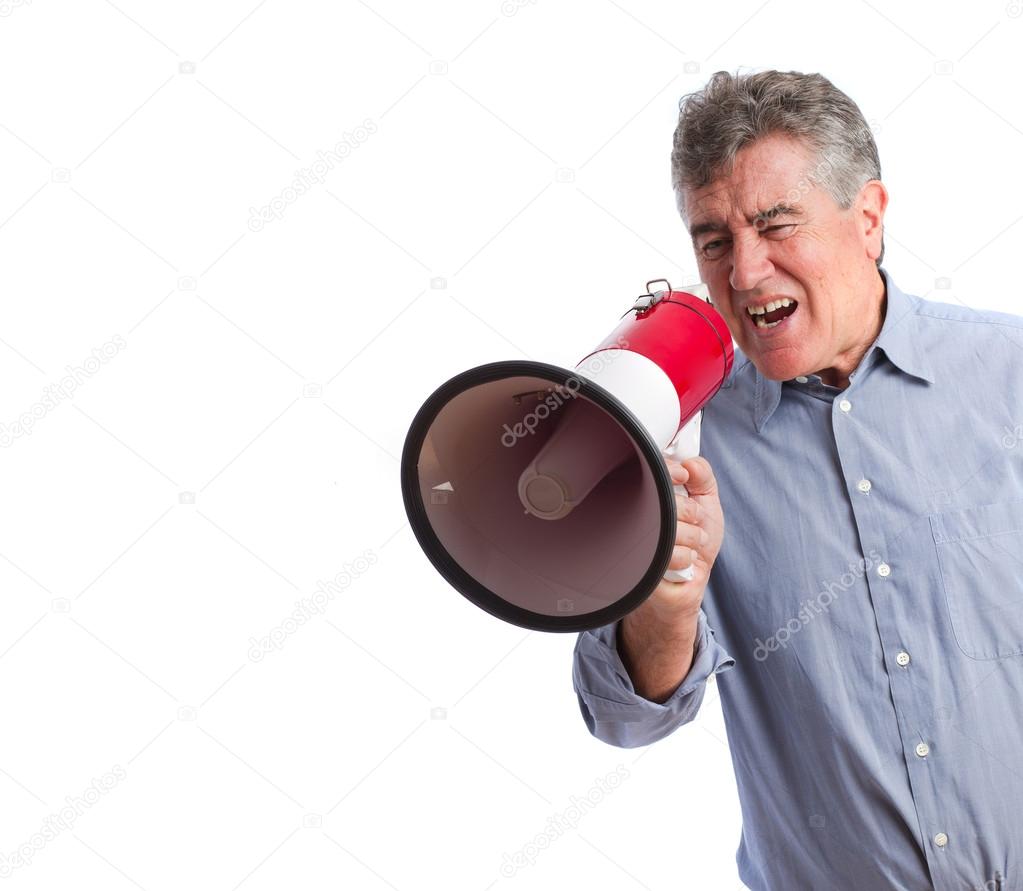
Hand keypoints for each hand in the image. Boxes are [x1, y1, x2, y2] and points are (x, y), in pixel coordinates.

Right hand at [648, 455, 725, 620]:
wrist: (684, 586)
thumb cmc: (692, 544)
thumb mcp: (706, 503)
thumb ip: (703, 477)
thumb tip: (691, 463)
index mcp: (649, 494)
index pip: (652, 469)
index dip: (671, 469)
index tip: (683, 476)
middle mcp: (634, 512)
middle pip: (666, 498)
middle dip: (692, 512)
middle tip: (693, 523)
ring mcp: (633, 538)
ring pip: (671, 526)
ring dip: (691, 539)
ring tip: (687, 546)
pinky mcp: (637, 562)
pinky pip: (669, 553)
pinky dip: (684, 559)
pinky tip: (680, 563)